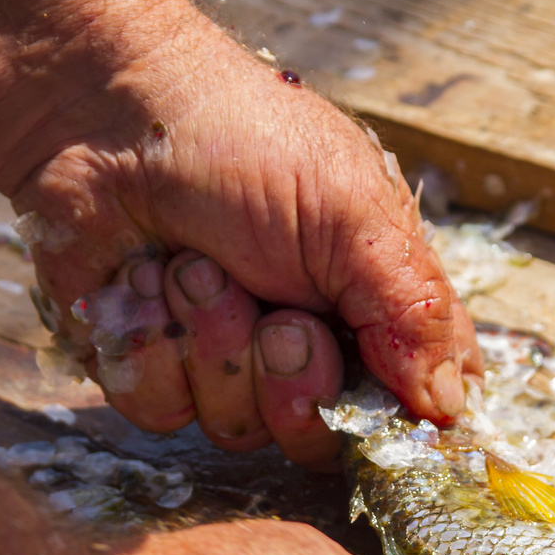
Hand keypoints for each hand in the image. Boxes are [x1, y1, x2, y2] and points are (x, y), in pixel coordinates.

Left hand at [13, 15, 479, 468]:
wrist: (105, 114)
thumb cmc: (243, 144)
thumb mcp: (353, 217)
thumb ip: (411, 315)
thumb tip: (449, 407)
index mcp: (376, 307)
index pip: (417, 404)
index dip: (399, 421)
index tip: (379, 402)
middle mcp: (309, 346)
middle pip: (324, 439)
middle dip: (296, 380)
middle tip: (277, 314)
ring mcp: (227, 363)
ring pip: (239, 429)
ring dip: (214, 343)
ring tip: (194, 267)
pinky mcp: (153, 368)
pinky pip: (162, 412)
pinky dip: (151, 346)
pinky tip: (142, 283)